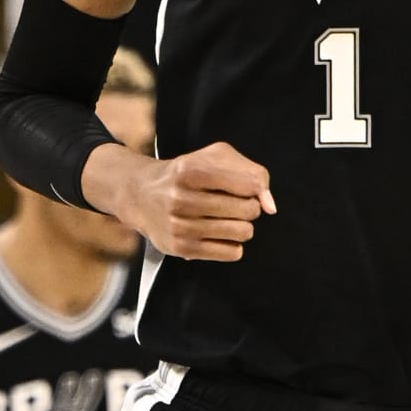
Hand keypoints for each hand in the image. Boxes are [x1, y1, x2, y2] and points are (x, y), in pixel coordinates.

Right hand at [88, 139, 272, 261]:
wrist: (139, 195)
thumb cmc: (185, 173)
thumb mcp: (213, 157)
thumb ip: (250, 172)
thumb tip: (270, 205)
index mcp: (190, 170)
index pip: (249, 183)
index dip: (255, 187)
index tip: (245, 188)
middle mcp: (181, 198)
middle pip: (248, 210)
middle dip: (248, 207)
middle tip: (233, 204)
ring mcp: (180, 226)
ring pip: (243, 232)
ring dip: (242, 226)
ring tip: (226, 219)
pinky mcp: (181, 249)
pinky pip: (232, 253)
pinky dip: (232, 244)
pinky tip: (219, 234)